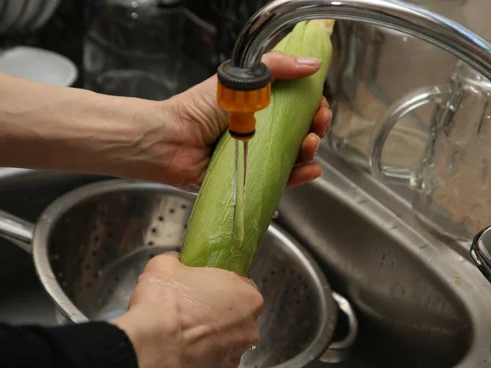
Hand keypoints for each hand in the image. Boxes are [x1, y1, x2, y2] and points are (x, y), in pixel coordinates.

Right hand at [111, 253, 262, 367]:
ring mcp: (233, 357)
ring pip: (223, 342)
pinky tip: (178, 350)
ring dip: (207, 337)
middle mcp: (248, 329)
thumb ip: (178, 261)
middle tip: (191, 307)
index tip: (204, 287)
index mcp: (247, 297)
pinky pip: (208, 365)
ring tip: (181, 331)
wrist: (151, 347)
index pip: (241, 285)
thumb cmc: (165, 304)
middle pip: (236, 316)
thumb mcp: (166, 265)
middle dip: (215, 312)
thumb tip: (177, 261)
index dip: (220, 284)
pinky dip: (196, 359)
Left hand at [166, 51, 331, 189]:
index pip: (297, 105)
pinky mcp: (252, 178)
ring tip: (310, 144)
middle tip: (319, 121)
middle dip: (316, 125)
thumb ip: (275, 66)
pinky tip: (311, 169)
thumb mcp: (240, 78)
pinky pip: (282, 179)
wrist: (172, 140)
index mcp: (260, 105)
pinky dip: (300, 176)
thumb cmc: (198, 109)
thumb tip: (311, 64)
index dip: (312, 104)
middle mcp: (262, 131)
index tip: (319, 101)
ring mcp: (258, 156)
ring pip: (295, 156)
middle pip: (301, 130)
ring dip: (310, 150)